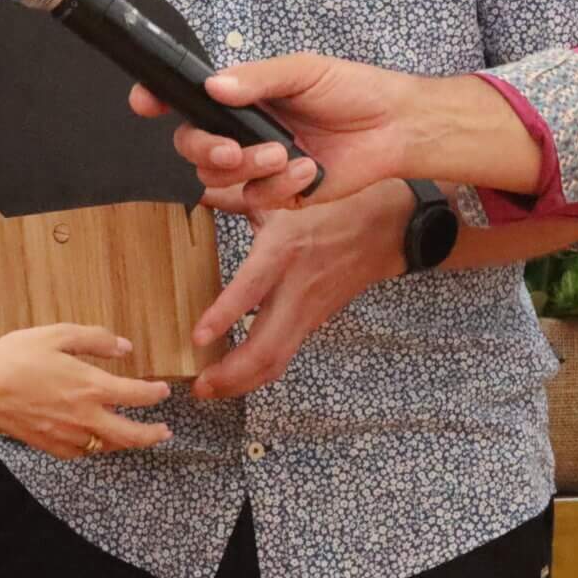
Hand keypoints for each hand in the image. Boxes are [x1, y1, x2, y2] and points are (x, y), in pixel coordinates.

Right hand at [0, 323, 173, 458]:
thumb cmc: (13, 358)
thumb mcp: (54, 335)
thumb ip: (94, 339)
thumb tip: (124, 347)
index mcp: (91, 387)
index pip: (136, 395)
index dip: (155, 394)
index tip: (163, 391)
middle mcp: (86, 417)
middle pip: (131, 435)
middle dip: (152, 434)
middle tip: (165, 431)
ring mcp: (68, 436)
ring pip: (107, 447)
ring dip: (125, 442)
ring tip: (133, 436)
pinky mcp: (50, 446)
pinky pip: (82, 452)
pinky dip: (95, 447)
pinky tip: (93, 440)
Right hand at [131, 52, 423, 215]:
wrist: (393, 128)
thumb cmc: (351, 90)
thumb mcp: (303, 71)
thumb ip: (258, 78)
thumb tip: (213, 85)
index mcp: (241, 95)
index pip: (187, 98)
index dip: (158, 99)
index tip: (145, 102)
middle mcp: (242, 129)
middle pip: (191, 144)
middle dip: (204, 148)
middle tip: (232, 149)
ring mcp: (258, 162)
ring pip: (218, 176)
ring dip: (249, 167)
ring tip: (284, 153)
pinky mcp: (280, 191)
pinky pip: (257, 197)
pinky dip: (281, 185)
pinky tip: (309, 168)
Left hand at [189, 185, 410, 399]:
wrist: (382, 228)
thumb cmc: (328, 208)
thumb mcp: (280, 198)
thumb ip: (232, 197)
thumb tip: (195, 187)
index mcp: (282, 252)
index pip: (250, 290)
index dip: (224, 316)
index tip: (198, 338)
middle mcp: (294, 289)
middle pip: (267, 348)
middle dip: (231, 375)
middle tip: (198, 386)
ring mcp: (307, 313)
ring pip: (277, 361)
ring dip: (242, 382)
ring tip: (209, 390)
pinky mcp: (312, 324)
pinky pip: (284, 356)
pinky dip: (259, 373)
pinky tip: (235, 378)